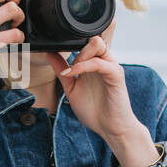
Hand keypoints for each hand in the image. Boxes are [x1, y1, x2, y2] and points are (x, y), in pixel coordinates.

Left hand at [45, 28, 159, 166]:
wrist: (110, 128)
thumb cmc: (95, 110)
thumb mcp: (71, 88)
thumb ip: (62, 70)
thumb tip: (50, 53)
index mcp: (94, 62)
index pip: (87, 40)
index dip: (73, 40)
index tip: (55, 45)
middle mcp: (104, 61)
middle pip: (92, 38)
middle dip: (76, 46)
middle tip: (64, 62)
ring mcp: (111, 66)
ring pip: (97, 44)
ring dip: (80, 54)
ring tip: (70, 70)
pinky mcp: (116, 75)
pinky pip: (99, 63)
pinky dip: (83, 66)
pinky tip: (72, 73)